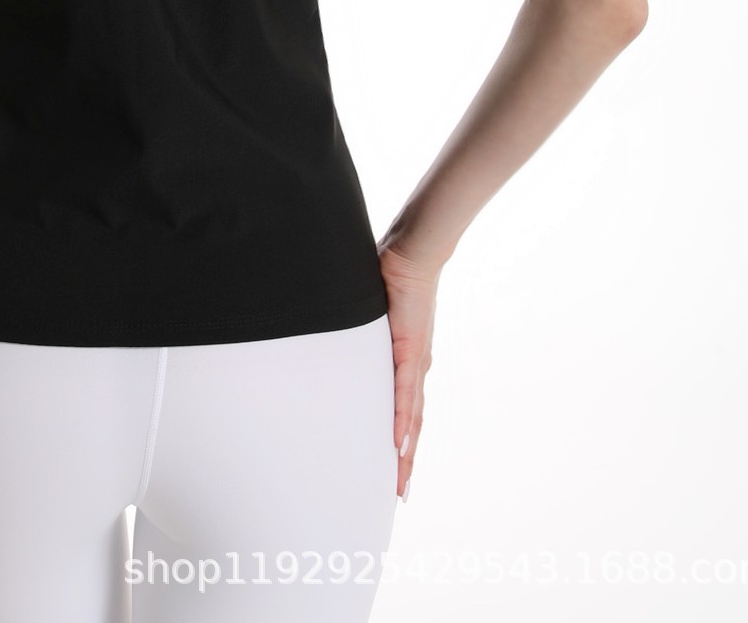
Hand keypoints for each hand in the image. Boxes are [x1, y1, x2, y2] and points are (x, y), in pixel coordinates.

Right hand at [376, 239, 441, 501]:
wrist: (411, 254)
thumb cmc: (390, 275)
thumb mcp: (367, 312)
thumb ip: (356, 326)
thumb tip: (331, 327)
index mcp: (406, 360)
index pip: (404, 407)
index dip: (401, 438)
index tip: (394, 466)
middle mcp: (415, 367)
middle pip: (412, 424)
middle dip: (405, 460)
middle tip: (398, 492)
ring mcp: (415, 362)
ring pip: (411, 418)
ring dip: (406, 452)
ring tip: (400, 482)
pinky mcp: (411, 352)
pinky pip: (405, 395)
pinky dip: (403, 422)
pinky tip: (398, 445)